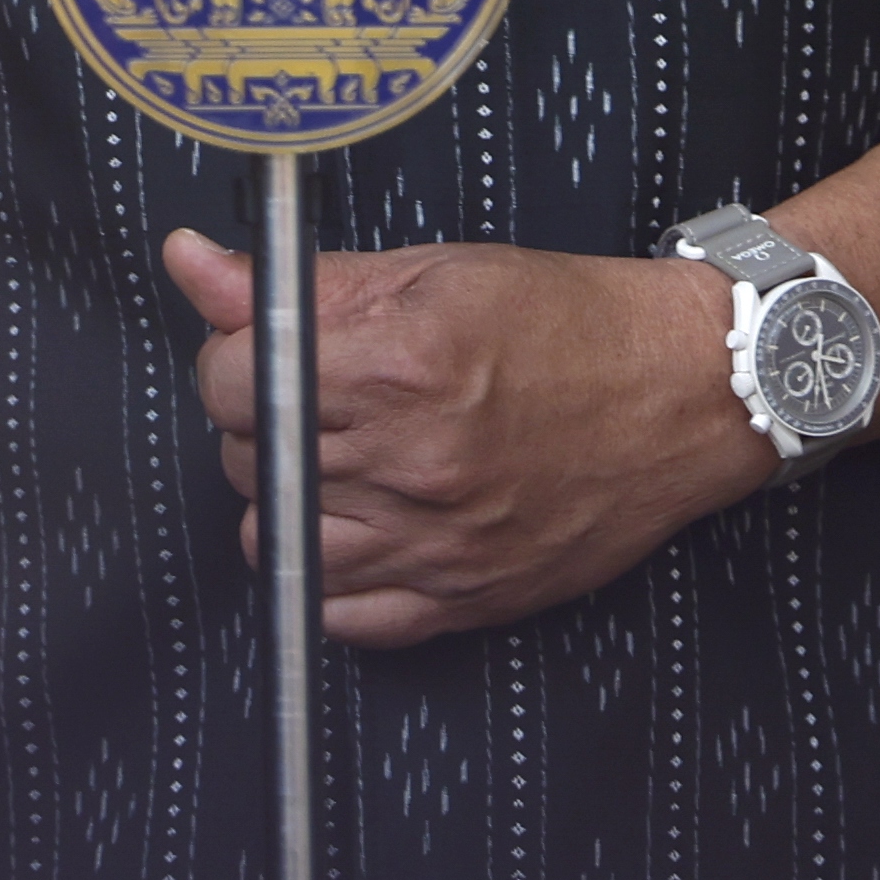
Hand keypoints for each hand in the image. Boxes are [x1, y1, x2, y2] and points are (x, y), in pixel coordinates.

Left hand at [163, 229, 760, 647]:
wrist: (688, 391)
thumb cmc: (572, 321)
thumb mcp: (437, 270)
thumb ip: (300, 282)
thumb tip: (192, 264)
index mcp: (402, 365)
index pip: (233, 381)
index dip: (239, 355)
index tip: (269, 349)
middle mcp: (415, 462)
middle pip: (251, 457)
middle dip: (268, 420)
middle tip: (328, 394)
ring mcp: (439, 543)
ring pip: (279, 540)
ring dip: (292, 495)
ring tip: (351, 455)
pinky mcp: (465, 600)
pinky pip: (341, 616)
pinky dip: (334, 573)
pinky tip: (368, 523)